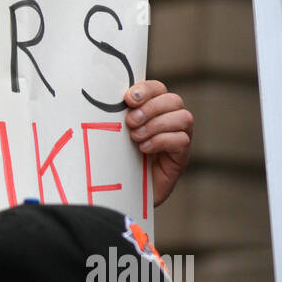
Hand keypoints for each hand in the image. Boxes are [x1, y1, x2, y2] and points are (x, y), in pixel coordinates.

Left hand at [124, 81, 191, 206]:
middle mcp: (170, 121)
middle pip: (173, 100)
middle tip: (130, 122)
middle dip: (150, 108)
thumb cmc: (114, 159)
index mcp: (152, 110)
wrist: (121, 193)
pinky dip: (161, 141)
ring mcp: (179, 139)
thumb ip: (113, 115)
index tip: (128, 99)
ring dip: (156, 125)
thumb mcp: (112, 133)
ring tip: (136, 137)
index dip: (146, 89)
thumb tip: (99, 94)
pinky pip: (182, 140)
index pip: (158, 88)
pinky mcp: (180, 158)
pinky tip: (144, 149)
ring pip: (183, 118)